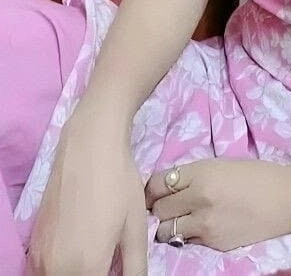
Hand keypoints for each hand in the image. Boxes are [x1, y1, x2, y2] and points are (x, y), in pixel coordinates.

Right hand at [26, 122, 146, 275]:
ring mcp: (40, 257)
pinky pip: (48, 268)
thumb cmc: (118, 184)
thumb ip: (134, 267)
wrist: (89, 147)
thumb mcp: (136, 228)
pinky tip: (82, 242)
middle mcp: (56, 270)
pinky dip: (65, 265)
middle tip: (112, 255)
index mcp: (85, 269)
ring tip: (100, 246)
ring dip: (81, 271)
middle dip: (96, 275)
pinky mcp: (33, 243)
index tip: (118, 267)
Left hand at [145, 158, 290, 252]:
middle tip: (168, 207)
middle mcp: (198, 198)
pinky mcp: (213, 243)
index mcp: (201, 172)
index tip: (156, 192)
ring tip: (181, 221)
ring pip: (166, 231)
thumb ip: (195, 175)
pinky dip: (188, 236)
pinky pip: (187, 242)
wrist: (287, 199)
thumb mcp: (222, 164)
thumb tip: (170, 187)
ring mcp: (204, 224)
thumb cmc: (258, 175)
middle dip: (159, 208)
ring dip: (169, 226)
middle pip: (158, 209)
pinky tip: (200, 228)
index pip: (158, 183)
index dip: (153, 189)